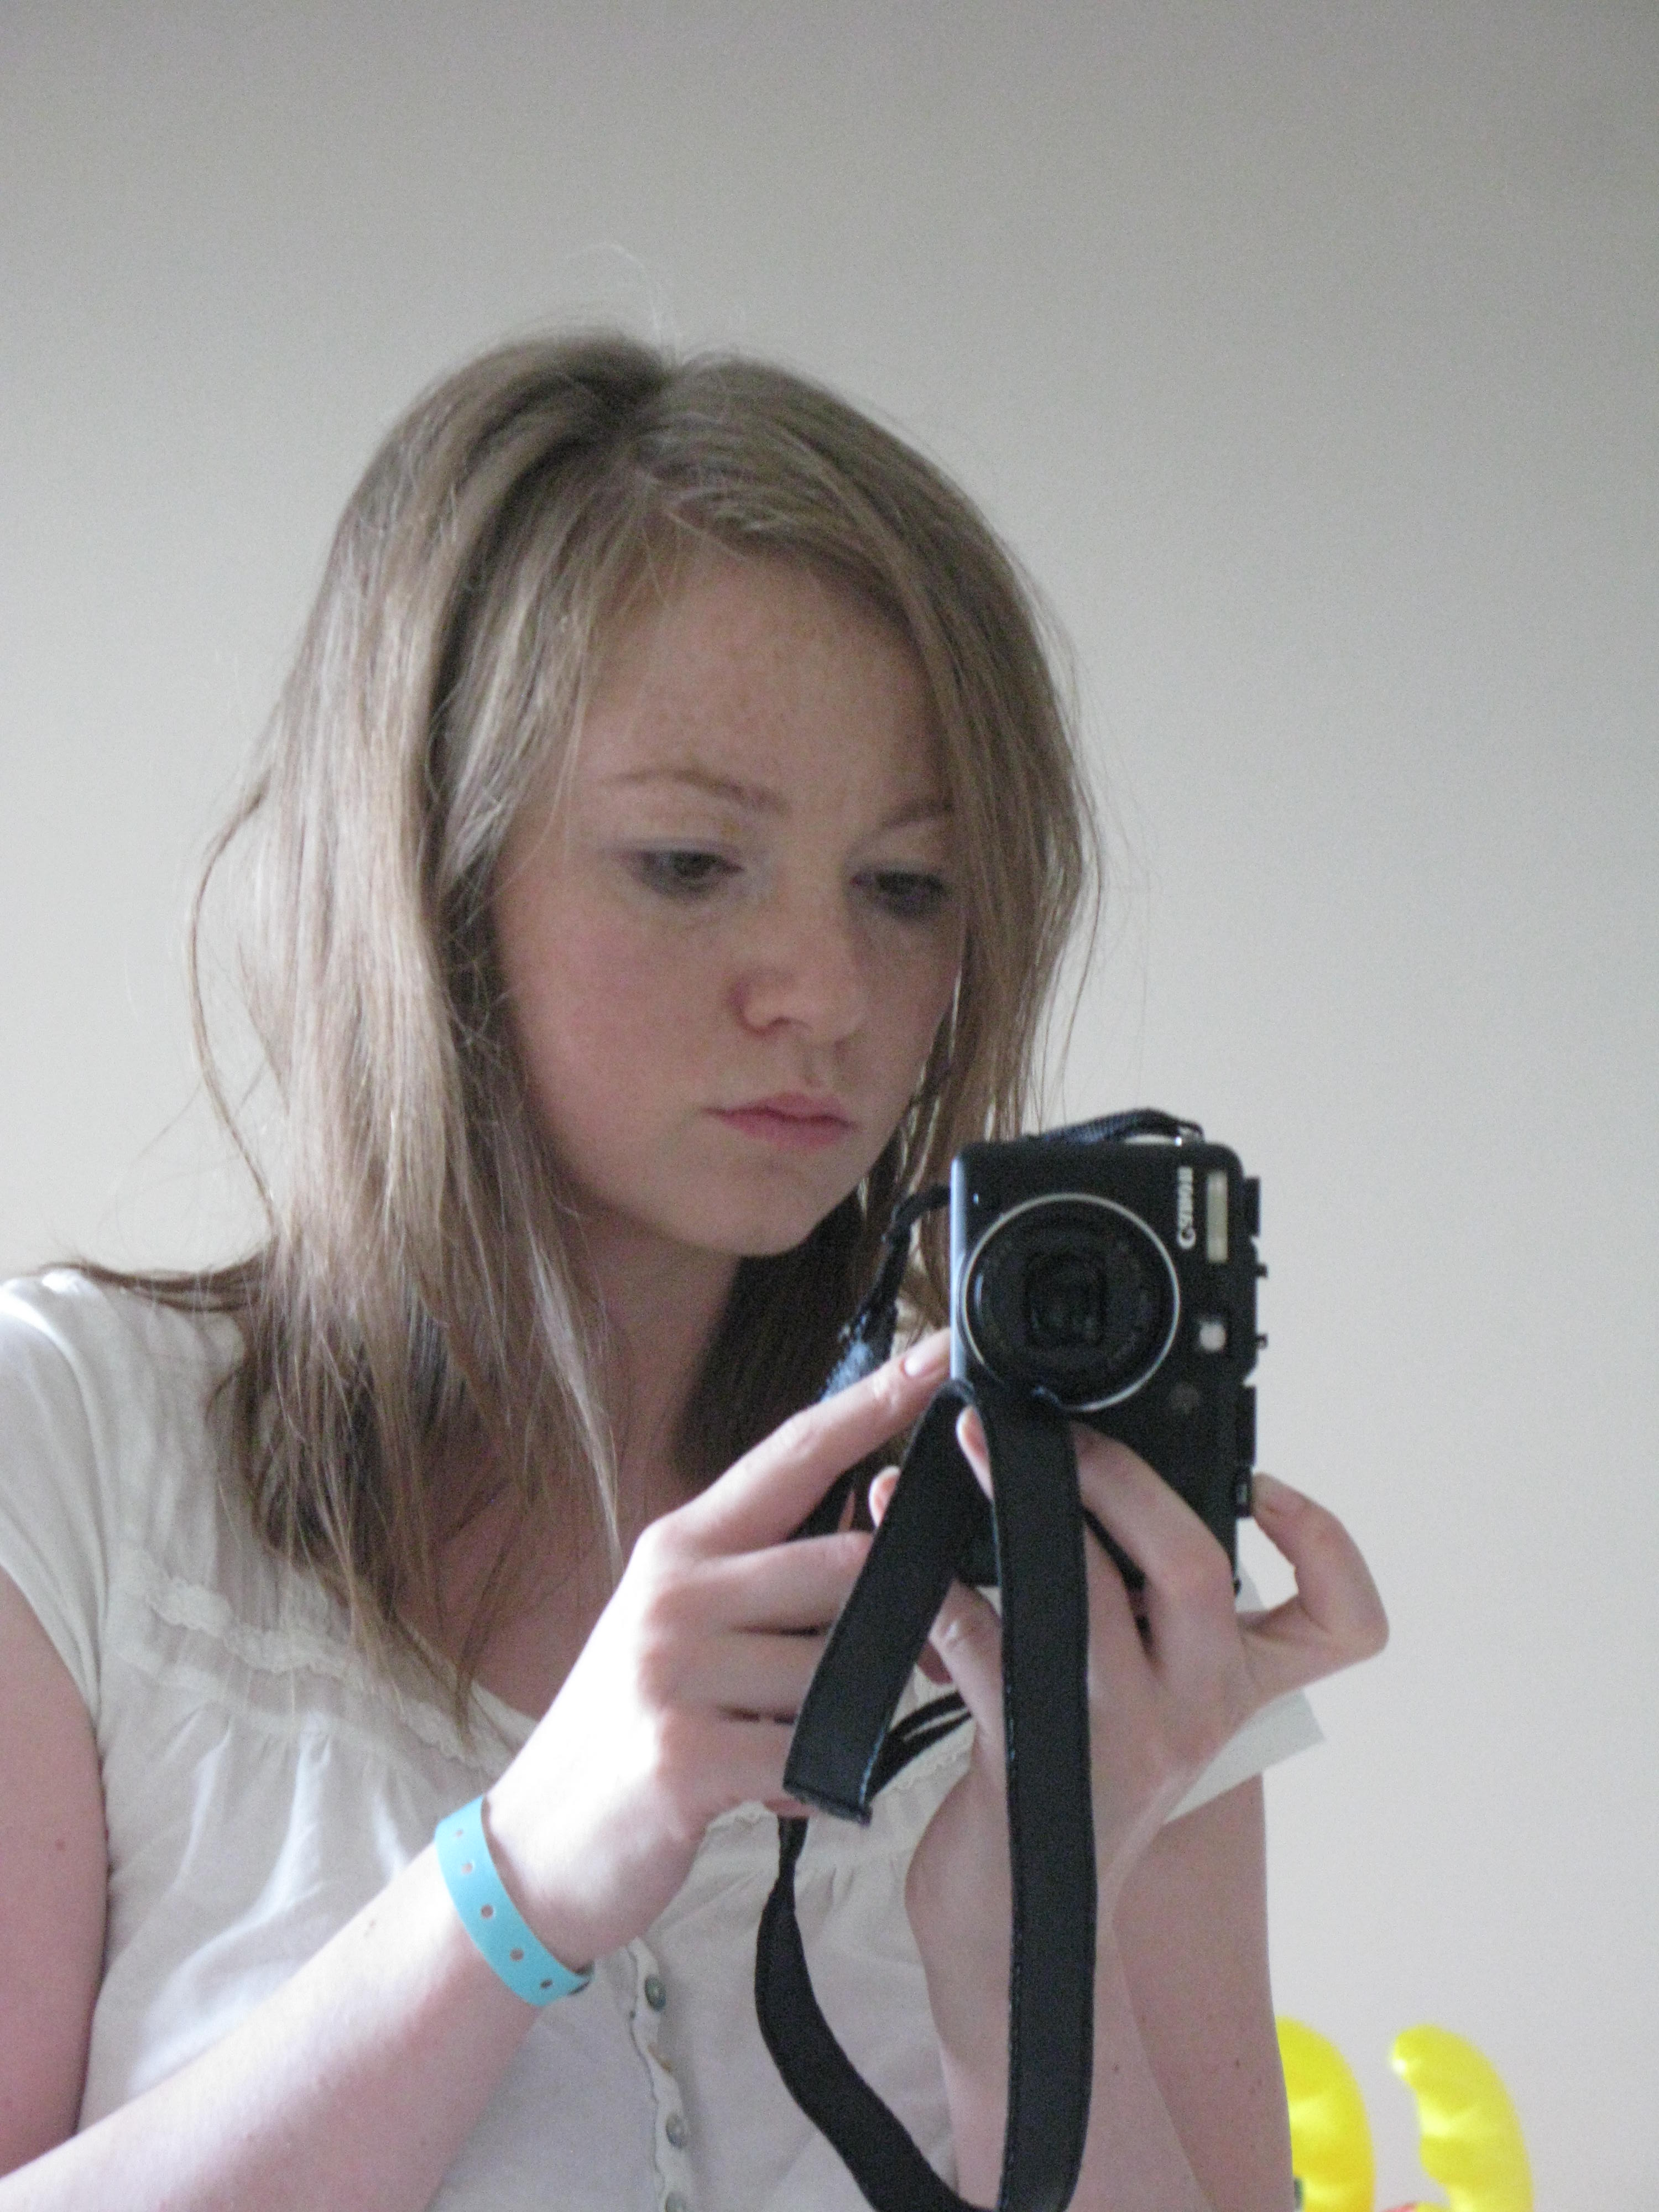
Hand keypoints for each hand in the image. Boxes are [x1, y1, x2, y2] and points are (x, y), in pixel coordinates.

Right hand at [482, 1333, 951, 1970]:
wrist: (537, 1843)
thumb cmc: (631, 1723)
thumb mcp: (682, 1623)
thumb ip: (764, 1574)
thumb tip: (874, 1542)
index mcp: (682, 1545)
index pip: (795, 1452)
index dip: (873, 1400)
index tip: (938, 1351)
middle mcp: (675, 1590)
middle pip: (843, 1566)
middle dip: (877, 1628)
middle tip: (871, 1677)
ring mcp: (672, 1668)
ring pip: (837, 1667)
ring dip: (840, 1717)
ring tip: (785, 1740)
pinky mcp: (683, 1753)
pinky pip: (808, 1754)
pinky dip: (814, 1781)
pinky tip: (772, 1788)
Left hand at [893, 1425, 1385, 2072]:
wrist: (1020, 1925)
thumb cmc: (1075, 1785)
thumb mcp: (1146, 1695)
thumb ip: (1148, 1610)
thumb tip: (1096, 1478)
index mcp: (1234, 1687)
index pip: (1345, 1625)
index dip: (1327, 1542)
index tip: (1266, 1485)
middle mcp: (1194, 1711)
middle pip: (1198, 1573)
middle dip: (1123, 1479)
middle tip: (1060, 1431)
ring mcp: (1118, 1738)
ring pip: (1086, 1598)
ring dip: (1015, 1505)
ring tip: (968, 1449)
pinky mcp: (1033, 1757)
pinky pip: (983, 1645)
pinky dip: (937, 1588)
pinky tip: (901, 1548)